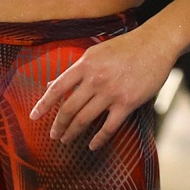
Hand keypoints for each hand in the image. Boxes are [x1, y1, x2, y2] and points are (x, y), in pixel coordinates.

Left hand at [30, 28, 174, 149]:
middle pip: (68, 109)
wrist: (156, 44)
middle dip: (58, 125)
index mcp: (85, 65)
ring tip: (66, 140)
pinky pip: (109, 127)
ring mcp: (111, 92)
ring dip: (72, 133)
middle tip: (53, 135)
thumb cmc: (126, 46)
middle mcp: (95, 80)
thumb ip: (76, 70)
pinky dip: (98, 139)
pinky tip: (92, 145)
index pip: (57, 88)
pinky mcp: (127, 103)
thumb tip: (52, 84)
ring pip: (84, 120)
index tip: (33, 117)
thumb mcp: (96, 53)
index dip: (43, 104)